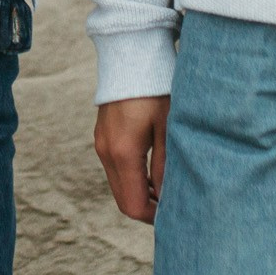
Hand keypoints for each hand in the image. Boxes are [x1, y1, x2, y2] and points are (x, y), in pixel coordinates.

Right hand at [93, 96, 170, 221]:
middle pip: (122, 199)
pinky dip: (131, 178)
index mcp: (123, 153)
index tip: (174, 214)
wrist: (131, 57)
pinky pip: (115, 169)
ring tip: (165, 190)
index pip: (133, 205)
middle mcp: (106, 152)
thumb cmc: (155, 91)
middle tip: (172, 207)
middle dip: (146, 208)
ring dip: (138, 193)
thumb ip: (165, 167)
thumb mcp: (168, 129)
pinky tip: (151, 172)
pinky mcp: (103, 137)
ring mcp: (101, 144)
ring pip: (118, 185)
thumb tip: (167, 199)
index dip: (153, 217)